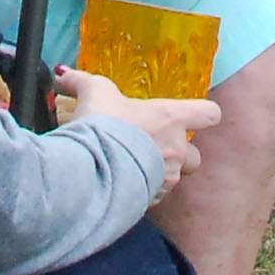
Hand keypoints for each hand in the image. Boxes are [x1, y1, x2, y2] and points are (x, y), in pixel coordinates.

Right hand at [58, 67, 217, 190]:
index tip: (190, 114)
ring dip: (159, 173)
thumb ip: (83, 82)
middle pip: (196, 156)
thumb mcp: (93, 93)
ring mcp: (166, 178)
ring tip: (132, 165)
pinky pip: (155, 196)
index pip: (209, 114)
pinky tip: (123, 181)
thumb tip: (65, 75)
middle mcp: (176, 149)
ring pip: (175, 178)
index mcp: (171, 119)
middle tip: (153, 146)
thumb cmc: (102, 124)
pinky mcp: (152, 200)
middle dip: (180, 154)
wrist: (90, 169)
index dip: (202, 113)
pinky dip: (144, 190)